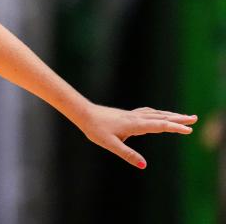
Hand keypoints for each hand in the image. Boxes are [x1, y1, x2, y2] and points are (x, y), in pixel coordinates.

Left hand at [78, 104, 196, 168]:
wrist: (83, 113)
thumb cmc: (95, 129)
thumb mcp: (110, 144)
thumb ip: (127, 154)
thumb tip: (144, 165)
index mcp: (134, 125)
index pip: (159, 126)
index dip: (175, 127)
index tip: (189, 130)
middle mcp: (136, 118)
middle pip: (161, 117)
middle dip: (178, 118)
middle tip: (195, 119)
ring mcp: (132, 115)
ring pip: (155, 114)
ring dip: (170, 115)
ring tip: (183, 116)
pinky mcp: (128, 115)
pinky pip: (148, 113)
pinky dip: (158, 113)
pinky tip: (159, 114)